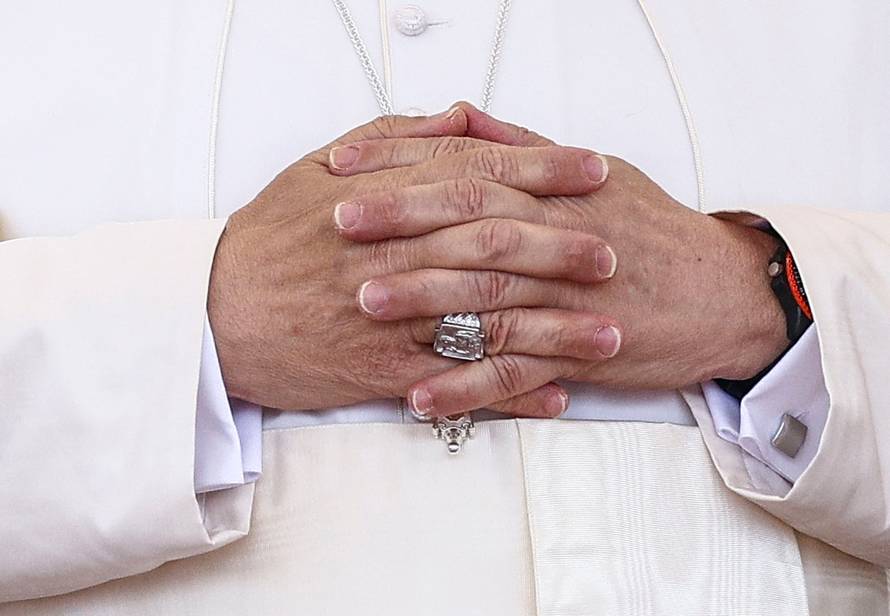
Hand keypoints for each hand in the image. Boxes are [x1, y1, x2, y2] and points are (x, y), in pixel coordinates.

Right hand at [208, 108, 614, 415]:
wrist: (216, 315)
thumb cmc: (270, 240)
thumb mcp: (319, 169)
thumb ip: (395, 142)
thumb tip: (460, 121)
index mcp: (381, 200)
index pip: (476, 174)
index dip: (542, 169)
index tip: (592, 170)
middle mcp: (391, 257)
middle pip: (492, 246)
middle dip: (562, 248)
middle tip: (615, 252)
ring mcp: (390, 319)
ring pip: (485, 319)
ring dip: (554, 330)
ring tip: (610, 335)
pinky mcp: (383, 372)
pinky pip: (457, 384)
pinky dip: (509, 392)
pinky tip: (555, 394)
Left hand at [333, 103, 786, 416]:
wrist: (721, 294)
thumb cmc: (654, 231)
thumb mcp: (596, 174)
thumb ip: (523, 150)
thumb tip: (461, 120)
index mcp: (557, 191)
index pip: (469, 168)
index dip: (403, 163)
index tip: (348, 164)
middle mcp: (560, 238)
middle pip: (472, 225)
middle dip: (402, 223)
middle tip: (339, 228)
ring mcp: (569, 299)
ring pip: (489, 296)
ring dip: (424, 302)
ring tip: (364, 306)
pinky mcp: (580, 352)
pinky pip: (515, 372)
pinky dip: (467, 387)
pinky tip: (420, 396)